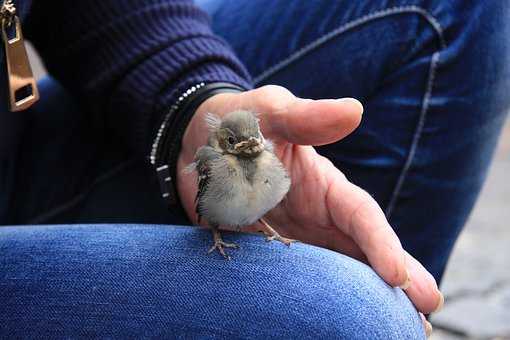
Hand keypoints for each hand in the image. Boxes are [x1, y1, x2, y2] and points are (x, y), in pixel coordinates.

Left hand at [177, 85, 443, 317]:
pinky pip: (296, 286)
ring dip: (363, 302)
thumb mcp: (271, 112)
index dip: (382, 244)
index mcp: (324, 185)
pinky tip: (332, 325)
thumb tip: (355, 110)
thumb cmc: (237, 123)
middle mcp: (317, 218)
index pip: (361, 216)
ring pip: (336, 275)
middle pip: (362, 253)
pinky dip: (317, 306)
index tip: (400, 276)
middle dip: (396, 283)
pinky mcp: (268, 259)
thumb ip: (306, 117)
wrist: (194, 147)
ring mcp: (295, 242)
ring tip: (394, 329)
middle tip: (424, 315)